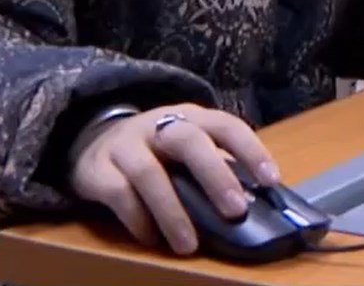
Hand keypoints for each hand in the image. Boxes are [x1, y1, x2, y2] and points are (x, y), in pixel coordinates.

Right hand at [69, 104, 278, 254]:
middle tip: (235, 211)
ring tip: (189, 245)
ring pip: (149, 174)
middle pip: (189, 142)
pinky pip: (119, 195)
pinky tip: (153, 239)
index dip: (250, 150)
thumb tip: (254, 204)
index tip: (271, 180)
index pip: (226, 125)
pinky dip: (138, 220)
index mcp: (190, 118)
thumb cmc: (156, 150)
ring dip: (173, 212)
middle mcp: (158, 125)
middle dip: (215, 175)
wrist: (92, 140)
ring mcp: (126, 145)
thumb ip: (214, 167)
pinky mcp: (98, 169)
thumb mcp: (186, 148)